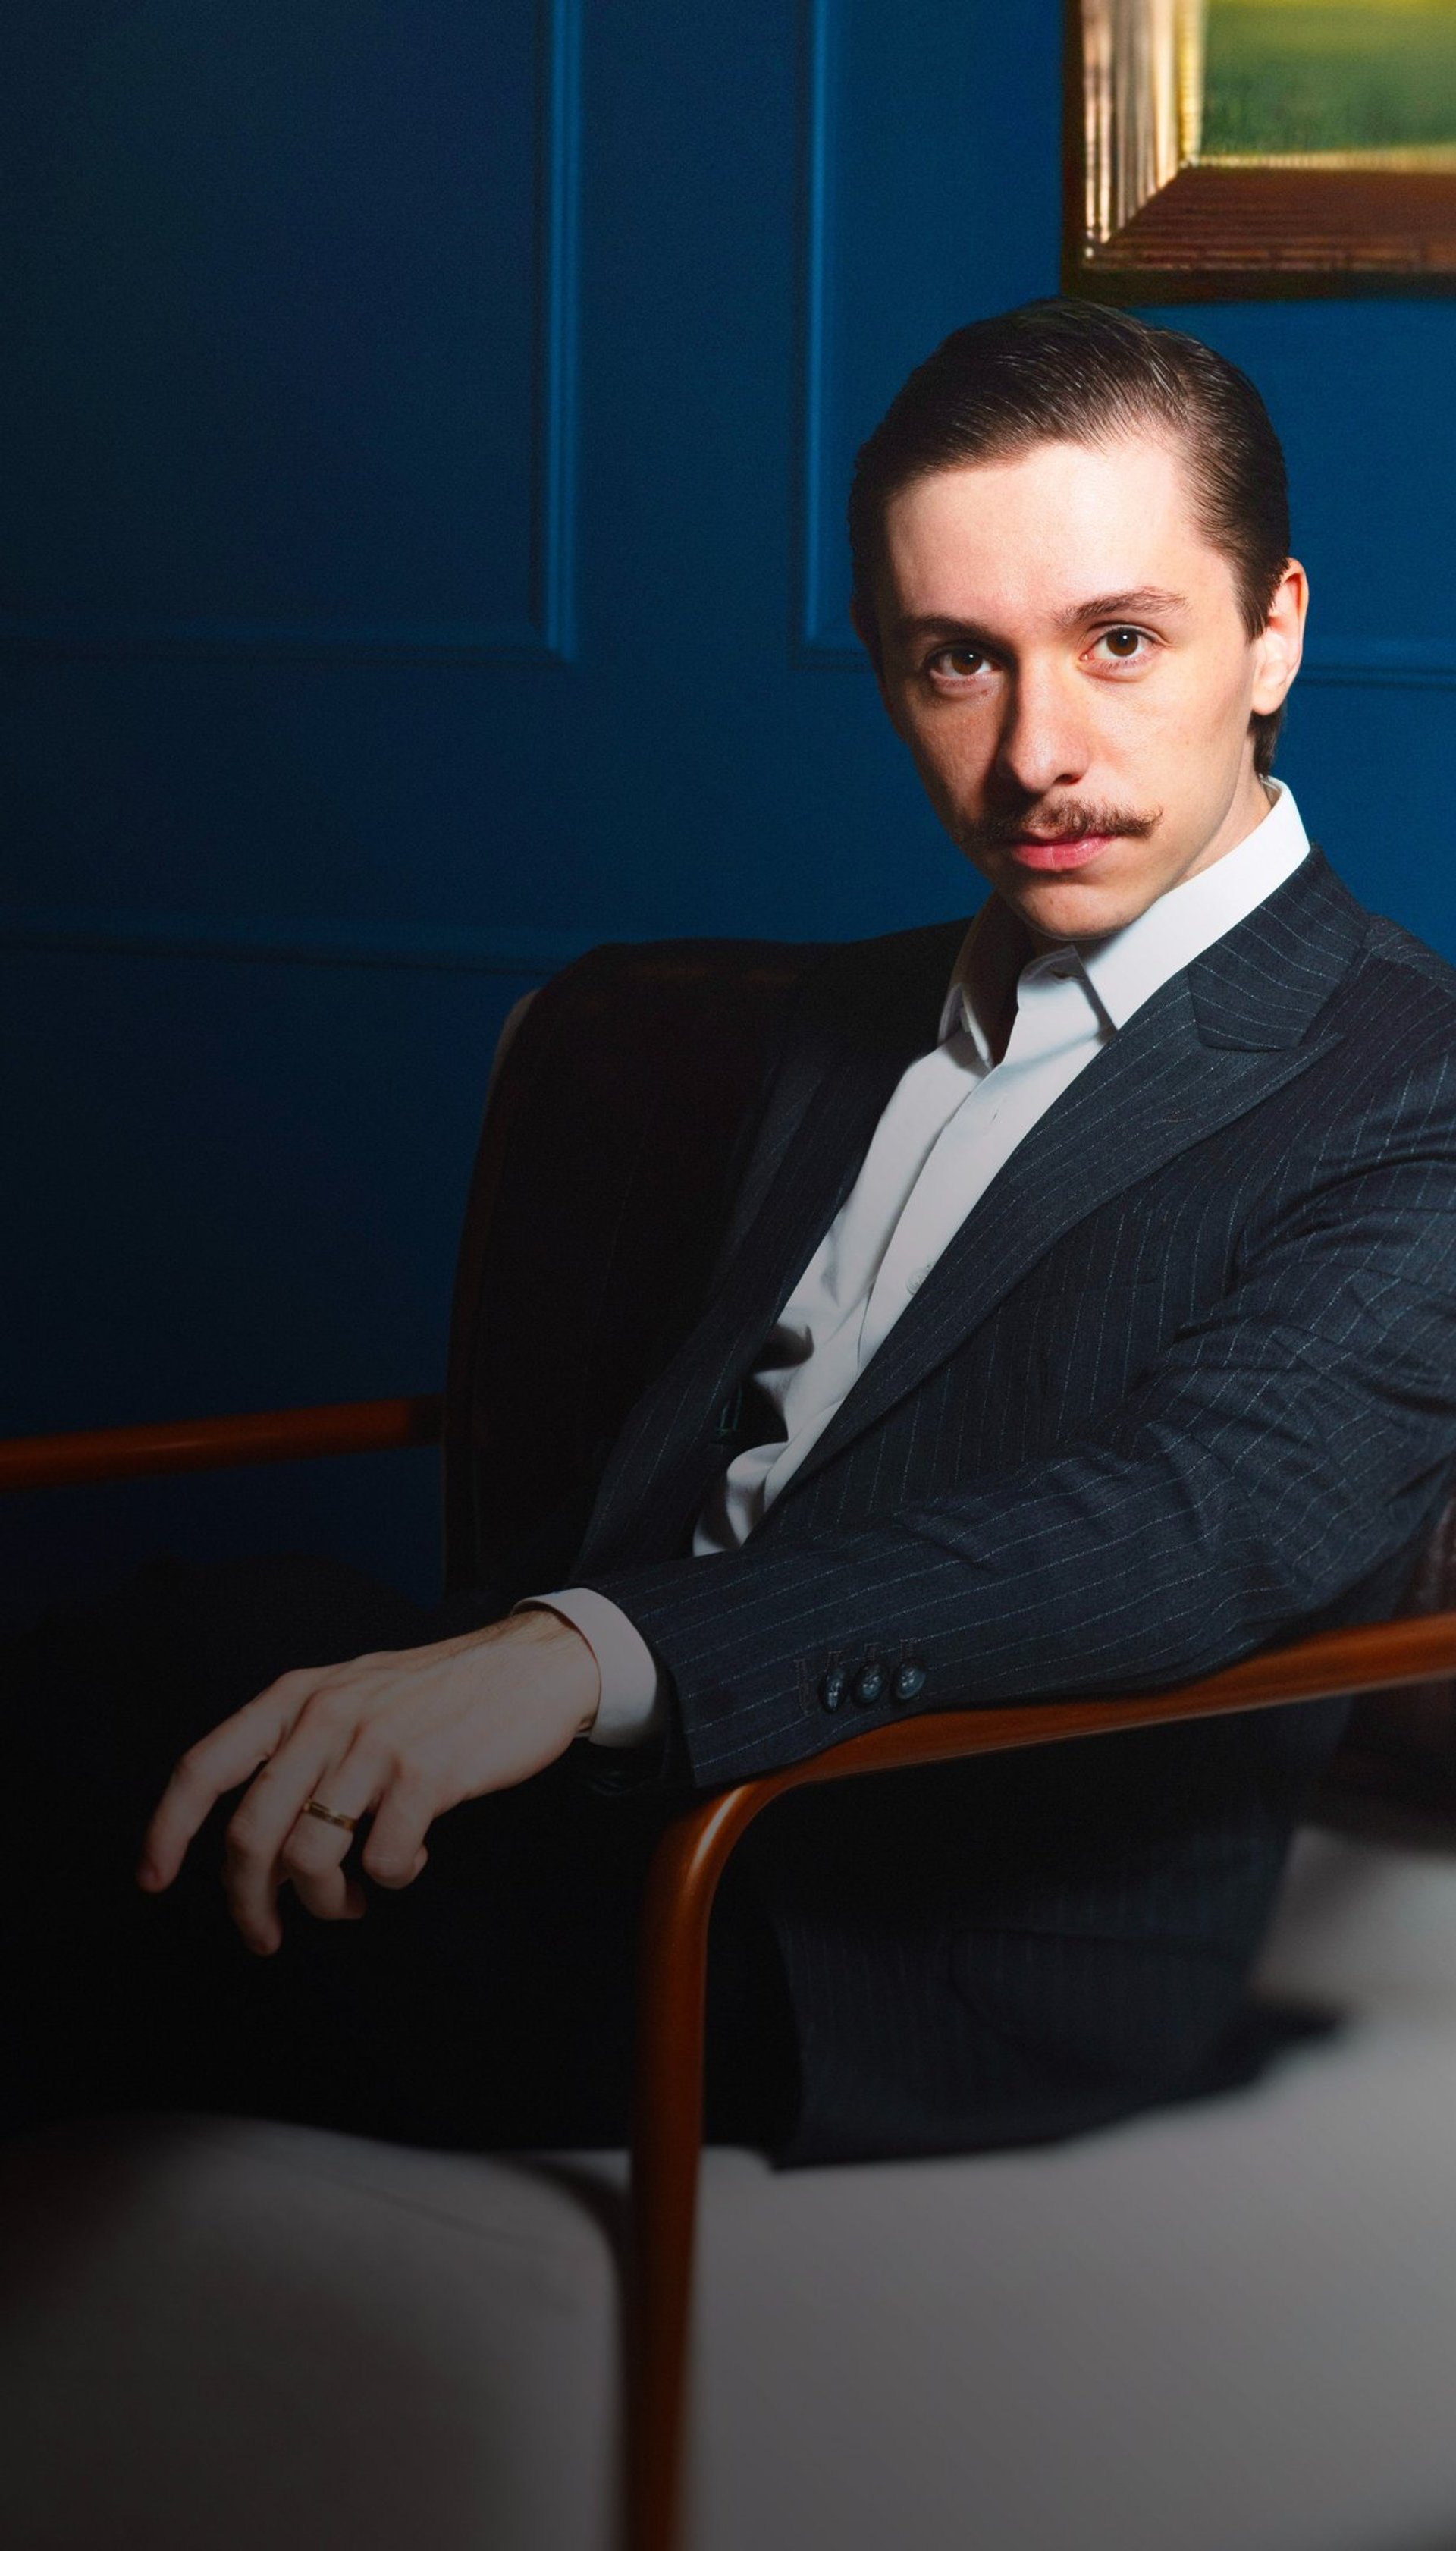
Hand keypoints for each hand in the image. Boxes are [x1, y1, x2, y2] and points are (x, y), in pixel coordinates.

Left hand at [136, 1609, 600, 1953]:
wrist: (531, 1665)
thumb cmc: (439, 1694)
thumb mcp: (351, 1694)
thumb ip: (301, 1747)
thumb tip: (261, 1844)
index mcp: (295, 1697)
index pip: (204, 1767)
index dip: (166, 1830)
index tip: (152, 1881)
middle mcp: (325, 1717)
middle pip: (251, 1834)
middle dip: (250, 1904)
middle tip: (268, 1936)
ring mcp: (375, 1744)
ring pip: (310, 1858)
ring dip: (327, 1902)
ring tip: (355, 1899)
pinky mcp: (426, 1774)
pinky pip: (384, 1861)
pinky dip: (393, 1878)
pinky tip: (412, 1856)